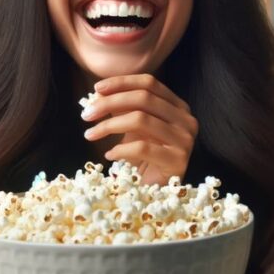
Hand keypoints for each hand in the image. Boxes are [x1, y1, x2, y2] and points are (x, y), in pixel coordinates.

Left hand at [81, 73, 198, 185]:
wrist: (158, 190)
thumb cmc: (144, 157)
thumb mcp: (133, 127)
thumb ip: (122, 108)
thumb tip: (99, 93)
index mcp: (178, 106)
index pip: (149, 83)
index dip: (121, 82)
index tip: (96, 88)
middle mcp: (186, 119)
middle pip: (144, 98)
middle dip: (110, 102)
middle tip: (87, 113)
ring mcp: (185, 139)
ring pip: (141, 120)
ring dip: (109, 125)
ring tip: (90, 134)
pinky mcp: (178, 160)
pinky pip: (142, 148)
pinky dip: (121, 149)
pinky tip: (109, 155)